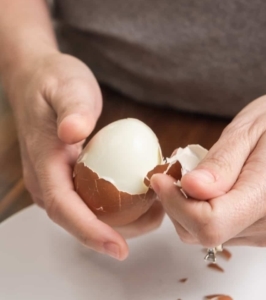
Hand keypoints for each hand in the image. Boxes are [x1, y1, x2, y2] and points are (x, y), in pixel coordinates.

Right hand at [7, 52, 163, 258]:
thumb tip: (73, 131)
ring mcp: (59, 178)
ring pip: (87, 212)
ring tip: (154, 211)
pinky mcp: (71, 173)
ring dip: (120, 220)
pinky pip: (93, 198)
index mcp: (44, 163)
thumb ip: (72, 109)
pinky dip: (118, 204)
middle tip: (154, 222)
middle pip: (78, 219)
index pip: (64, 207)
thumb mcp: (67, 88)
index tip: (119, 248)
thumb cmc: (54, 81)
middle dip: (114, 231)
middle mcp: (48, 178)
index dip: (90, 231)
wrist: (40, 78)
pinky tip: (141, 195)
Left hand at [151, 86, 265, 247]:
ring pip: (209, 236)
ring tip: (195, 178)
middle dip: (178, 206)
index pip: (209, 223)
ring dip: (190, 209)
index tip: (160, 179)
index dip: (175, 204)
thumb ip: (220, 164)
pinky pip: (223, 231)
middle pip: (205, 234)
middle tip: (173, 176)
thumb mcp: (245, 131)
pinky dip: (206, 212)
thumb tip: (191, 189)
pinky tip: (211, 188)